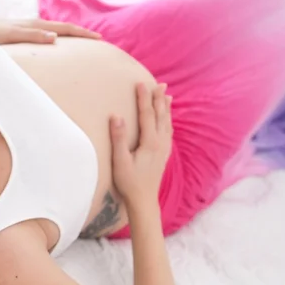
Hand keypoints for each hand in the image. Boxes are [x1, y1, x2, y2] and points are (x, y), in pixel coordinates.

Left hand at [0, 19, 100, 44]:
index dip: (84, 34)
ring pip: (57, 32)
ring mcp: (30, 29)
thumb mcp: (13, 37)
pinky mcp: (24, 34)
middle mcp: (36, 25)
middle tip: (98, 41)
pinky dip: (58, 40)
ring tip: (82, 45)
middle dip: (82, 34)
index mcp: (38, 26)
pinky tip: (56, 47)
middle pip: (65, 29)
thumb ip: (33, 37)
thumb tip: (55, 38)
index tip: (100, 39)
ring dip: (71, 37)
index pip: (67, 29)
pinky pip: (47, 37)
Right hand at [109, 83, 171, 204]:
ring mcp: (164, 149)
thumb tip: (116, 116)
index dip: (143, 98)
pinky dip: (167, 120)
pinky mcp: (164, 154)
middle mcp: (160, 143)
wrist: (144, 200)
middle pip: (160, 115)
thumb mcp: (120, 161)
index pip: (147, 114)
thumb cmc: (129, 182)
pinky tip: (166, 118)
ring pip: (166, 122)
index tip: (140, 83)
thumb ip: (119, 138)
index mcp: (150, 142)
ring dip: (165, 107)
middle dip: (158, 98)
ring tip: (166, 94)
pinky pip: (168, 131)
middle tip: (159, 83)